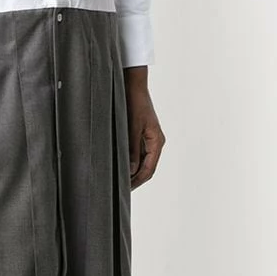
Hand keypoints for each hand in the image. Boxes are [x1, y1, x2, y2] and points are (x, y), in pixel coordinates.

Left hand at [123, 66, 164, 188]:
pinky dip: (130, 162)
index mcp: (156, 141)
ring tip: (119, 181)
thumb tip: (131, 170)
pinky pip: (138, 153)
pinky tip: (120, 166)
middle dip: (135, 179)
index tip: (126, 190)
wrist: (133, 85)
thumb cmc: (134, 103)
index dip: (138, 181)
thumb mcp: (131, 127)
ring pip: (142, 162)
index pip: (149, 169)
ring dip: (133, 172)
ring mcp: (149, 138)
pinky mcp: (141, 134)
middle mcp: (155, 142)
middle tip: (122, 190)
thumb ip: (131, 149)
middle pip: (147, 168)